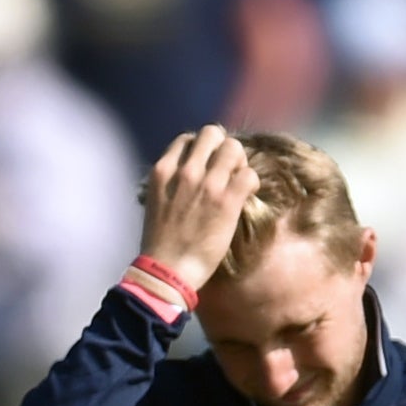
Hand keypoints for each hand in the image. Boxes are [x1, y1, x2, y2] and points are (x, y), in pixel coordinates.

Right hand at [138, 125, 260, 295]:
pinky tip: (244, 196)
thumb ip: (170, 184)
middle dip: (222, 148)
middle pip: (212, 133)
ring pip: (234, 148)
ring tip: (236, 182)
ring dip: (239, 162)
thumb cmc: (159, 244)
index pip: (187, 139)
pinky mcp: (227, 201)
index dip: (201, 149)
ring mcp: (207, 185)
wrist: (166, 271)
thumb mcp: (155, 203)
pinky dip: (250, 182)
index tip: (205, 166)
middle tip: (226, 169)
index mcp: (162, 171)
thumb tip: (187, 176)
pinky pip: (249, 174)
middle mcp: (185, 171)